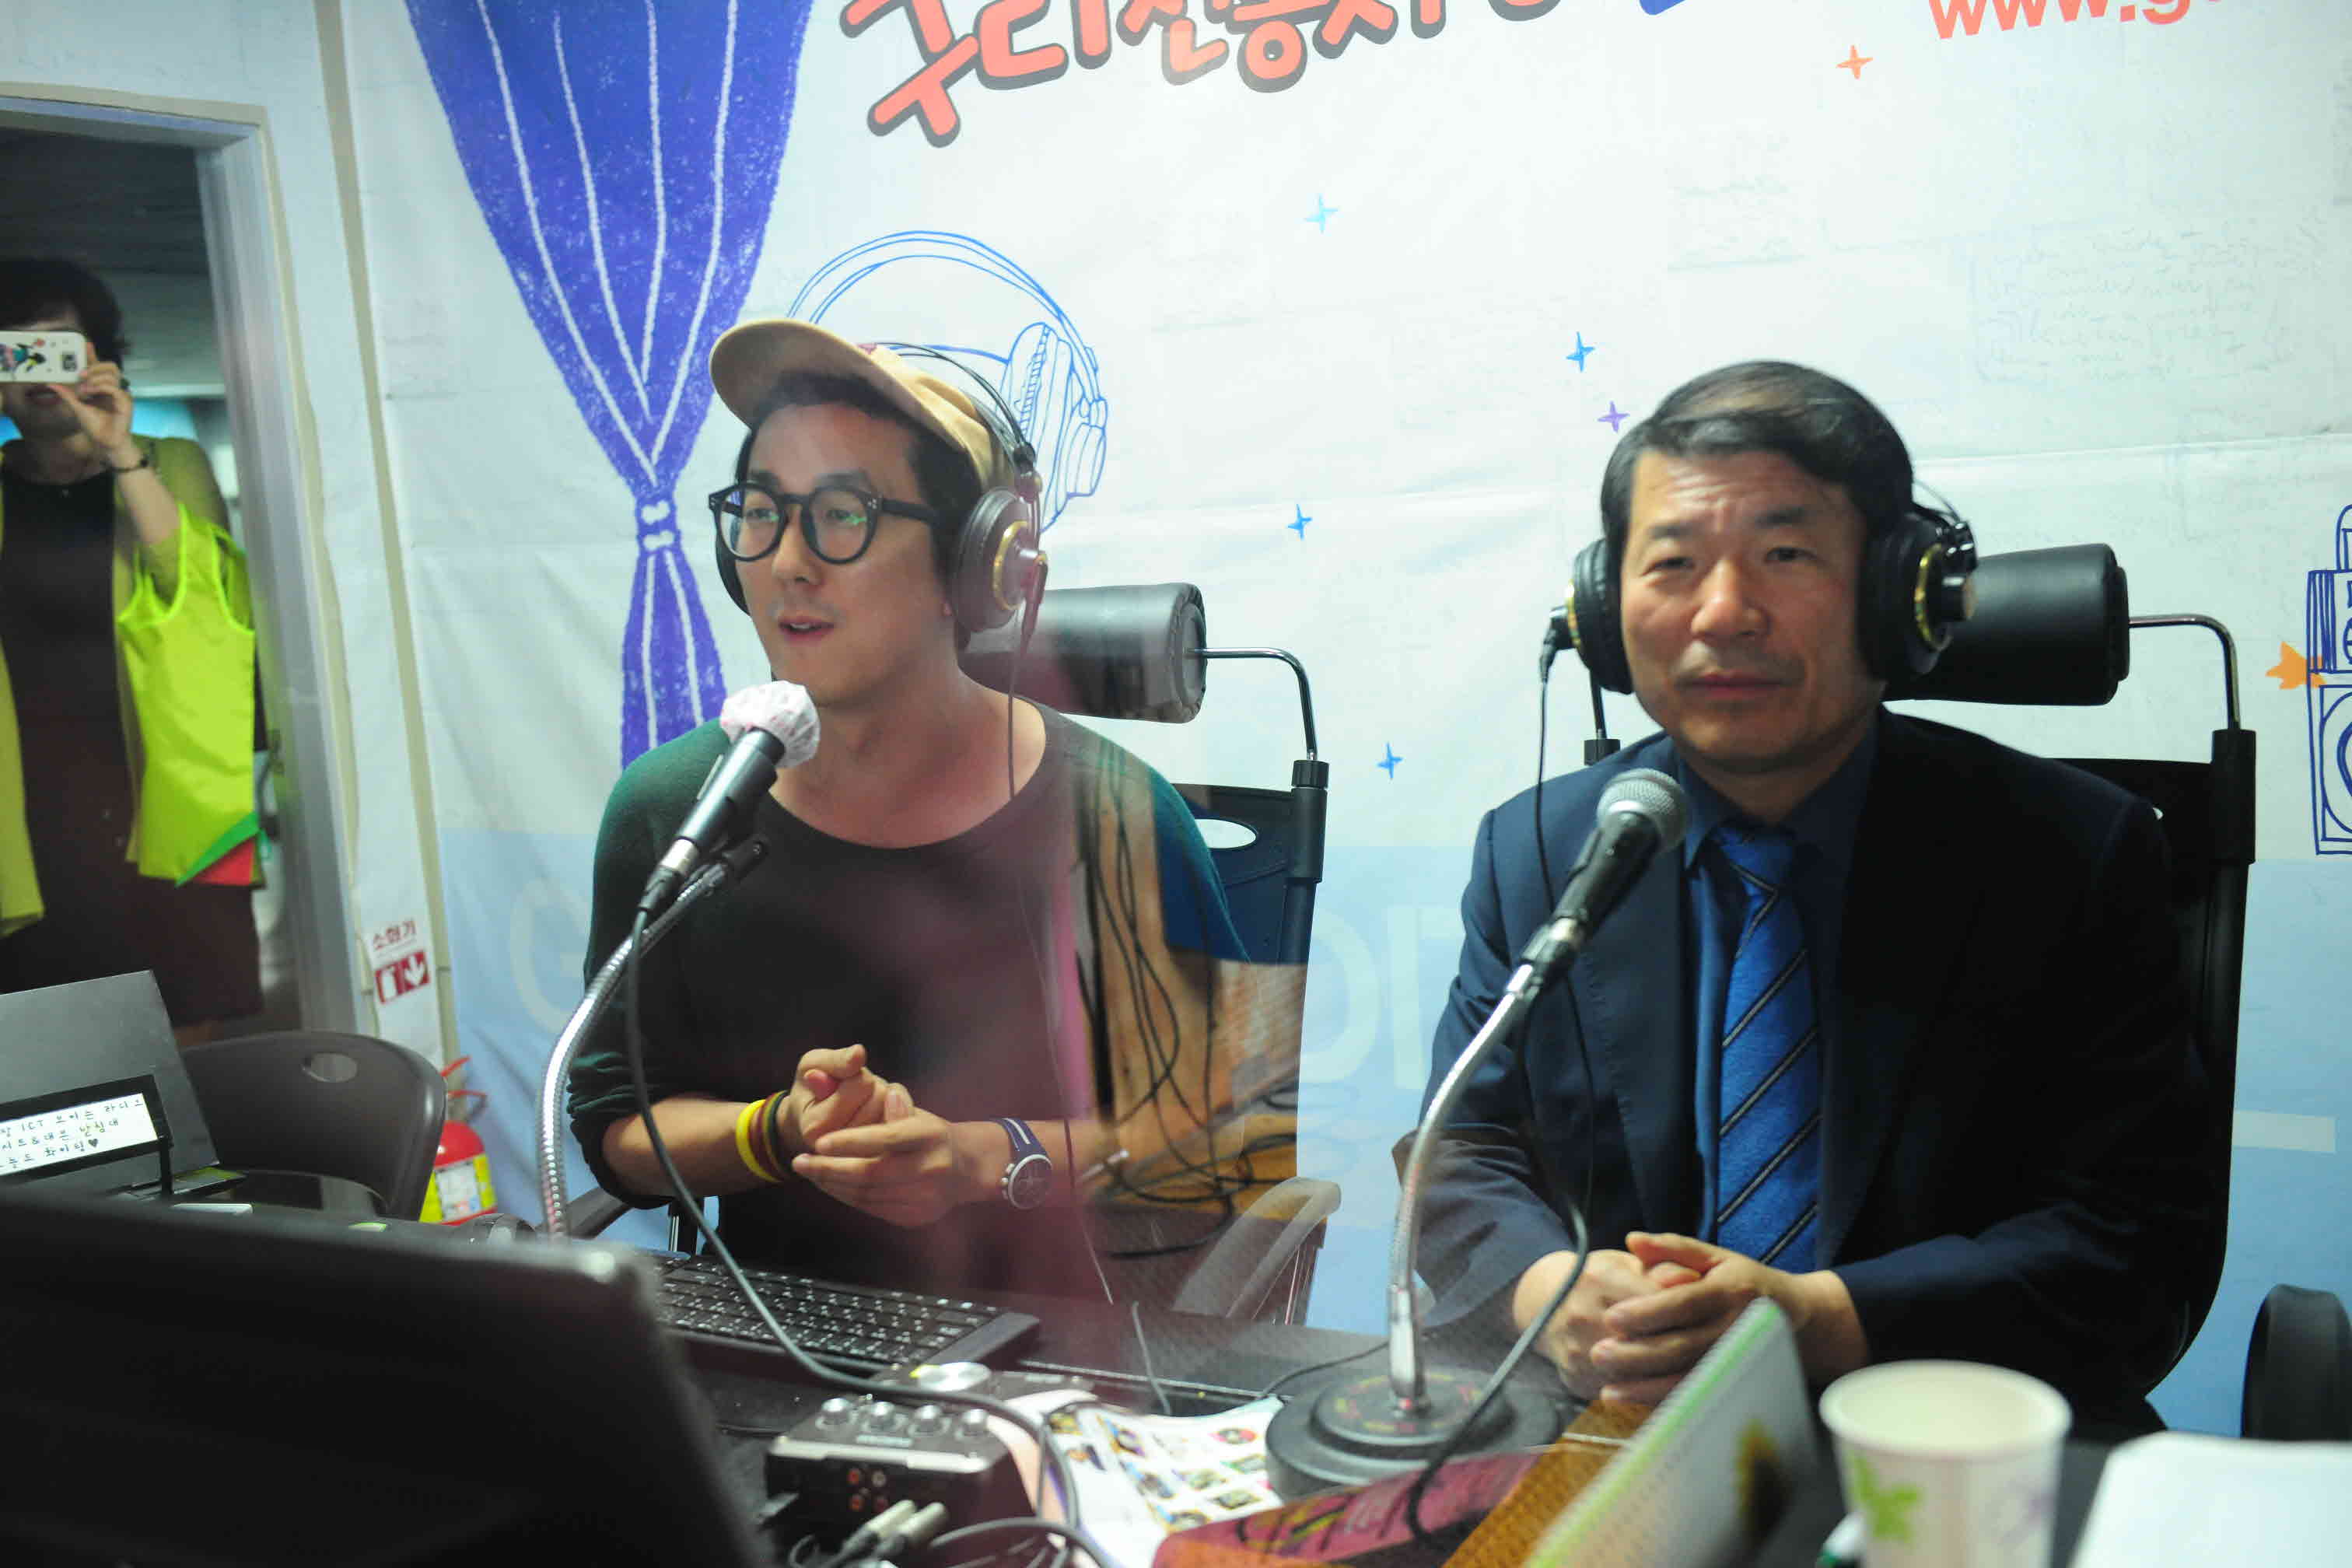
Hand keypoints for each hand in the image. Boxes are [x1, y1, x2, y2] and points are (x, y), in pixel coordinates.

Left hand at [55, 361, 136, 465]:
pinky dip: (101, 387)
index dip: (93, 355)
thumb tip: (51, 384)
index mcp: (101, 388)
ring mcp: (120, 394)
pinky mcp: (125, 401)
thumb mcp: (76, 407)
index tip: (85, 344)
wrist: (105, 442)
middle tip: (80, 373)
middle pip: (110, 366)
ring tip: (84, 388)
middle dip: (94, 366)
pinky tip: (91, 392)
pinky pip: (114, 387)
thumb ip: (66, 394)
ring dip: (96, 377)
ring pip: (112, 374)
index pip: (98, 367)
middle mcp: (112, 388)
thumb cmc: (95, 426)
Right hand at [771, 1044, 892, 1159]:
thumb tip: (858, 1054)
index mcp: (815, 1128)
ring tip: (861, 1101)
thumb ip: (834, 1061)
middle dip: (871, 1085)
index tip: (838, 1078)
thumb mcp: (813, 1065)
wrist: (811, 1117)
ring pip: (896, 1107)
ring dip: (883, 1096)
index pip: (860, 1083)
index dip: (854, 1072)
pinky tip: (879, 1110)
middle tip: (851, 1091)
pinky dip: (897, 1106)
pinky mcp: (883, 1155)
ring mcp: (864, 1155)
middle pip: (881, 1096)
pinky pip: (906, 1118)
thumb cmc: (812, 1086)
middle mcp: (839, 1150)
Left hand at [792, 1083, 992, 1228]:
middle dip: (829, 1169)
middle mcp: (930, 1168)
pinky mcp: (915, 1217)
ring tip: (810, 1171)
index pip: (885, 1139)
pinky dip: (846, 1196)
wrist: (967, 1169)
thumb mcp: (917, 1113)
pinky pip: (872, 1208)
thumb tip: (880, 1091)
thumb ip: (894, 1104)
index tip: (818, 1141)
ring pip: (867, 1194)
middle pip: (870, 1173)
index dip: (850, 1141)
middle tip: (799, 1162)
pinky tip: (830, 1185)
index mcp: (930, 1136)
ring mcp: (924, 1198)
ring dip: (832, 1184)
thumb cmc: (930, 1134)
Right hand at [1517, 1248, 1705, 1400]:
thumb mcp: (1625, 1263)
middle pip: (1643, 1341)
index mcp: (1599, 1277)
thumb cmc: (1597, 1279)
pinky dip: (1643, 1391)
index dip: (1683, 1312)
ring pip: (1632, 1373)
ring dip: (1663, 1375)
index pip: (1652, 1300)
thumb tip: (1691, 1280)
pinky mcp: (1574, 1377)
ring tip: (1690, 1371)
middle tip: (1706, 1350)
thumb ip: (1661, 1267)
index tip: (1706, 1318)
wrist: (1543, 1301)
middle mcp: (1582, 1314)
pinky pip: (1618, 1392)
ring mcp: (1576, 1350)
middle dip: (1678, 1347)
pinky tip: (1663, 1384)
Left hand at [1586, 1232, 1864, 1403]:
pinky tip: (1635, 1403)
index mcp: (1729, 1292)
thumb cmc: (1745, 1282)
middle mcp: (1736, 1329)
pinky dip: (1665, 1404)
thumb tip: (1632, 1240)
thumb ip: (1672, 1248)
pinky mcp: (1737, 1384)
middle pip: (1683, 1347)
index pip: (1684, 1304)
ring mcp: (1738, 1362)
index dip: (1647, 1313)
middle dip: (1638, 1355)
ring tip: (1608, 1390)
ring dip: (1646, 1388)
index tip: (1611, 1317)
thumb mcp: (1715, 1257)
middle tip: (1598, 1354)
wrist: (1797, 1317)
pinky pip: (1698, 1397)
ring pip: (1689, 1379)